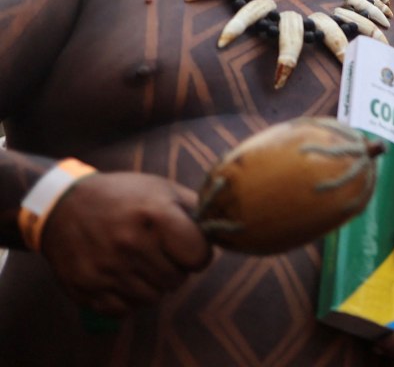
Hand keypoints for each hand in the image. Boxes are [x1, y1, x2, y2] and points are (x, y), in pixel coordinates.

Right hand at [39, 172, 211, 315]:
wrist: (63, 206)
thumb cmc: (122, 196)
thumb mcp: (160, 189)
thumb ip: (195, 208)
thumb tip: (224, 226)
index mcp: (154, 214)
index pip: (199, 256)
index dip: (199, 254)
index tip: (190, 248)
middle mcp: (130, 243)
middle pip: (177, 280)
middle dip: (176, 269)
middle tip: (162, 254)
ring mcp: (107, 268)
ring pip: (153, 298)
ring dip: (153, 285)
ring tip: (141, 263)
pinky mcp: (87, 288)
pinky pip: (126, 310)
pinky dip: (129, 298)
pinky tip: (123, 276)